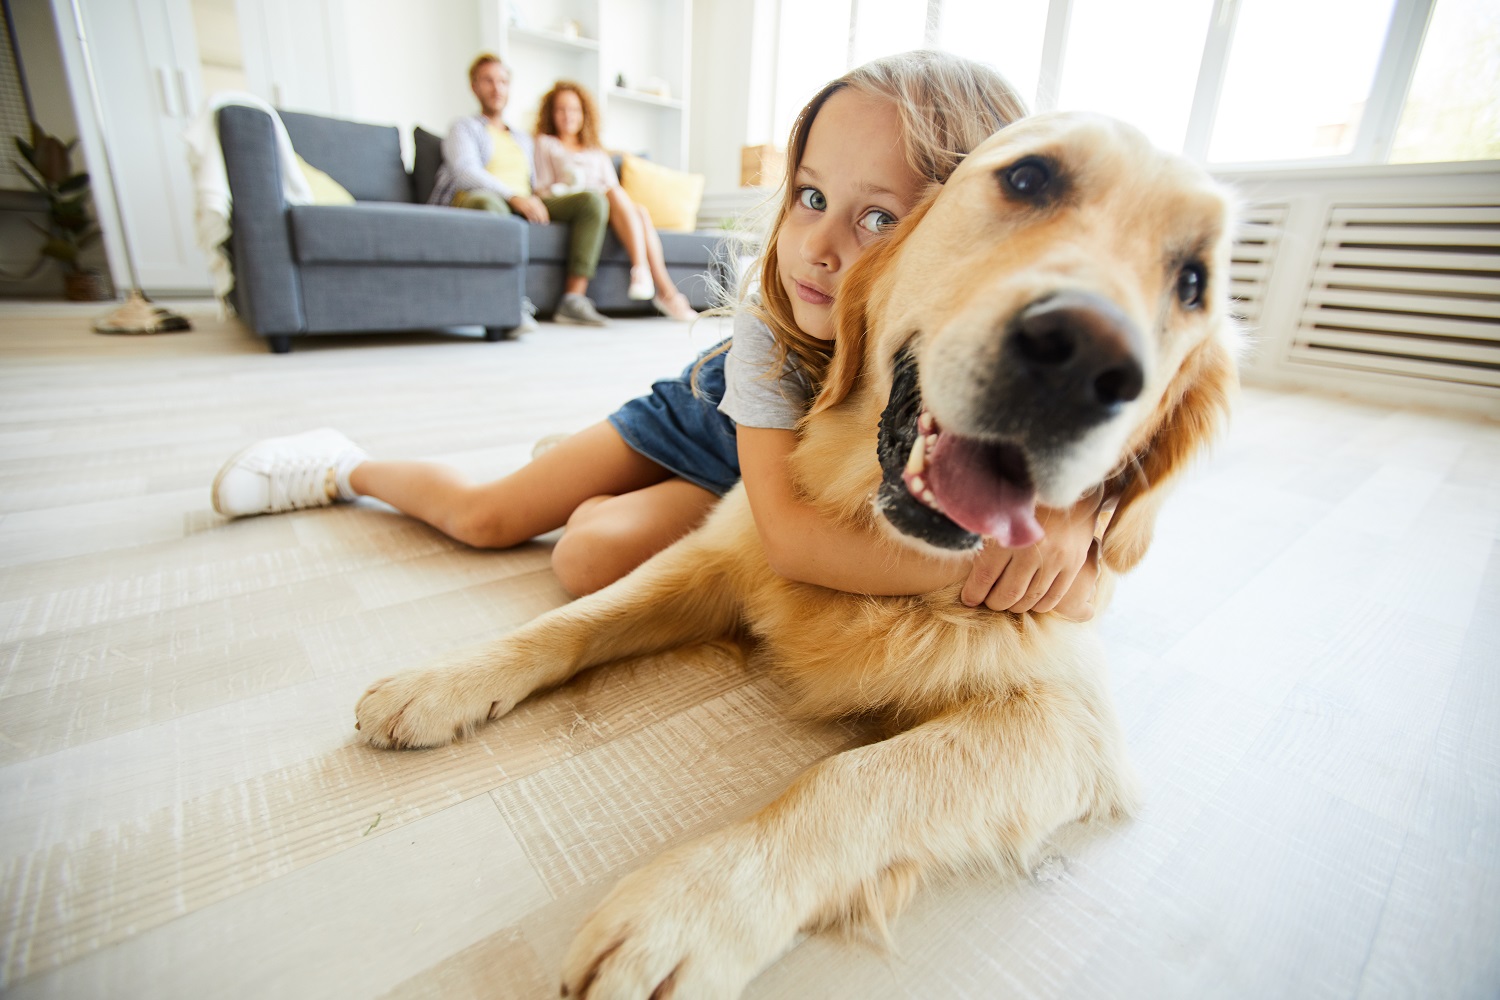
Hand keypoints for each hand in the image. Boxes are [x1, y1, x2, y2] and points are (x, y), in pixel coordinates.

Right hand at [508, 194, 548, 222]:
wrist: (514, 197)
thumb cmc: (524, 202)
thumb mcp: (532, 203)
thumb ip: (537, 208)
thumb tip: (543, 216)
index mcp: (536, 200)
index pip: (542, 208)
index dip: (545, 215)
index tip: (547, 221)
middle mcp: (532, 201)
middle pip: (539, 210)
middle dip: (542, 217)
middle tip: (543, 223)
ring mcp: (527, 204)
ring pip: (534, 212)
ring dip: (537, 218)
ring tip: (538, 223)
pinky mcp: (522, 207)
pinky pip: (527, 213)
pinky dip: (530, 217)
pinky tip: (532, 221)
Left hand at [961, 494, 1100, 616]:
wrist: (1069, 486)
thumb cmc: (1027, 497)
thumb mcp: (1000, 508)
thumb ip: (982, 531)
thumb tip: (960, 552)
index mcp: (1009, 535)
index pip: (984, 576)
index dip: (974, 593)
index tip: (969, 599)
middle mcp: (1033, 551)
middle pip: (1007, 594)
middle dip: (994, 602)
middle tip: (988, 601)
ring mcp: (1056, 560)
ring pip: (1030, 599)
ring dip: (1015, 606)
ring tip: (1007, 602)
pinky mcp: (1074, 564)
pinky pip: (1054, 598)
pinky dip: (1039, 605)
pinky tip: (1030, 602)